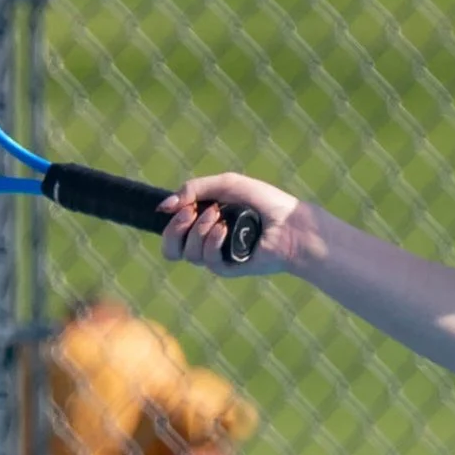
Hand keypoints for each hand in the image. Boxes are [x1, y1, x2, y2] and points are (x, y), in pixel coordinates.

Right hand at [162, 172, 313, 276]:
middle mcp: (208, 242)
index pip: (172, 231)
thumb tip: (163, 206)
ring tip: (219, 217)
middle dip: (175, 229)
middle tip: (191, 213)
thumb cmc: (264, 202)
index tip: (184, 205)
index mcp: (205, 223)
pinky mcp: (230, 268)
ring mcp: (219, 257)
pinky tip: (225, 229)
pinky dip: (212, 242)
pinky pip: (208, 261)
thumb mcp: (226, 185)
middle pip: (171, 248)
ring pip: (188, 253)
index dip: (171, 220)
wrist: (291, 222)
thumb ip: (194, 189)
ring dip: (199, 230)